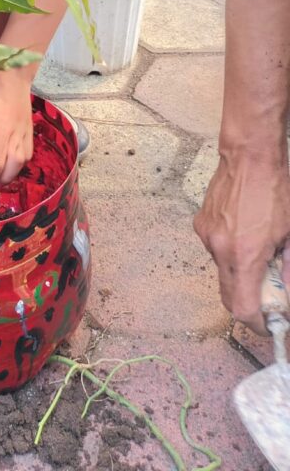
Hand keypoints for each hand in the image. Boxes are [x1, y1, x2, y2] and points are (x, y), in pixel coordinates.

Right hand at [194, 152, 289, 333]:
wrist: (249, 156)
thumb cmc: (275, 190)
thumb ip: (288, 268)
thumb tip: (287, 292)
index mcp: (244, 255)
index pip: (242, 307)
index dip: (255, 323)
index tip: (268, 325)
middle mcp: (219, 249)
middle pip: (227, 295)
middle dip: (247, 304)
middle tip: (267, 299)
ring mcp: (207, 235)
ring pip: (222, 271)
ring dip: (240, 275)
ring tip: (260, 256)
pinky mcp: (202, 223)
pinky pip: (216, 250)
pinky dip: (231, 253)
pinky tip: (246, 235)